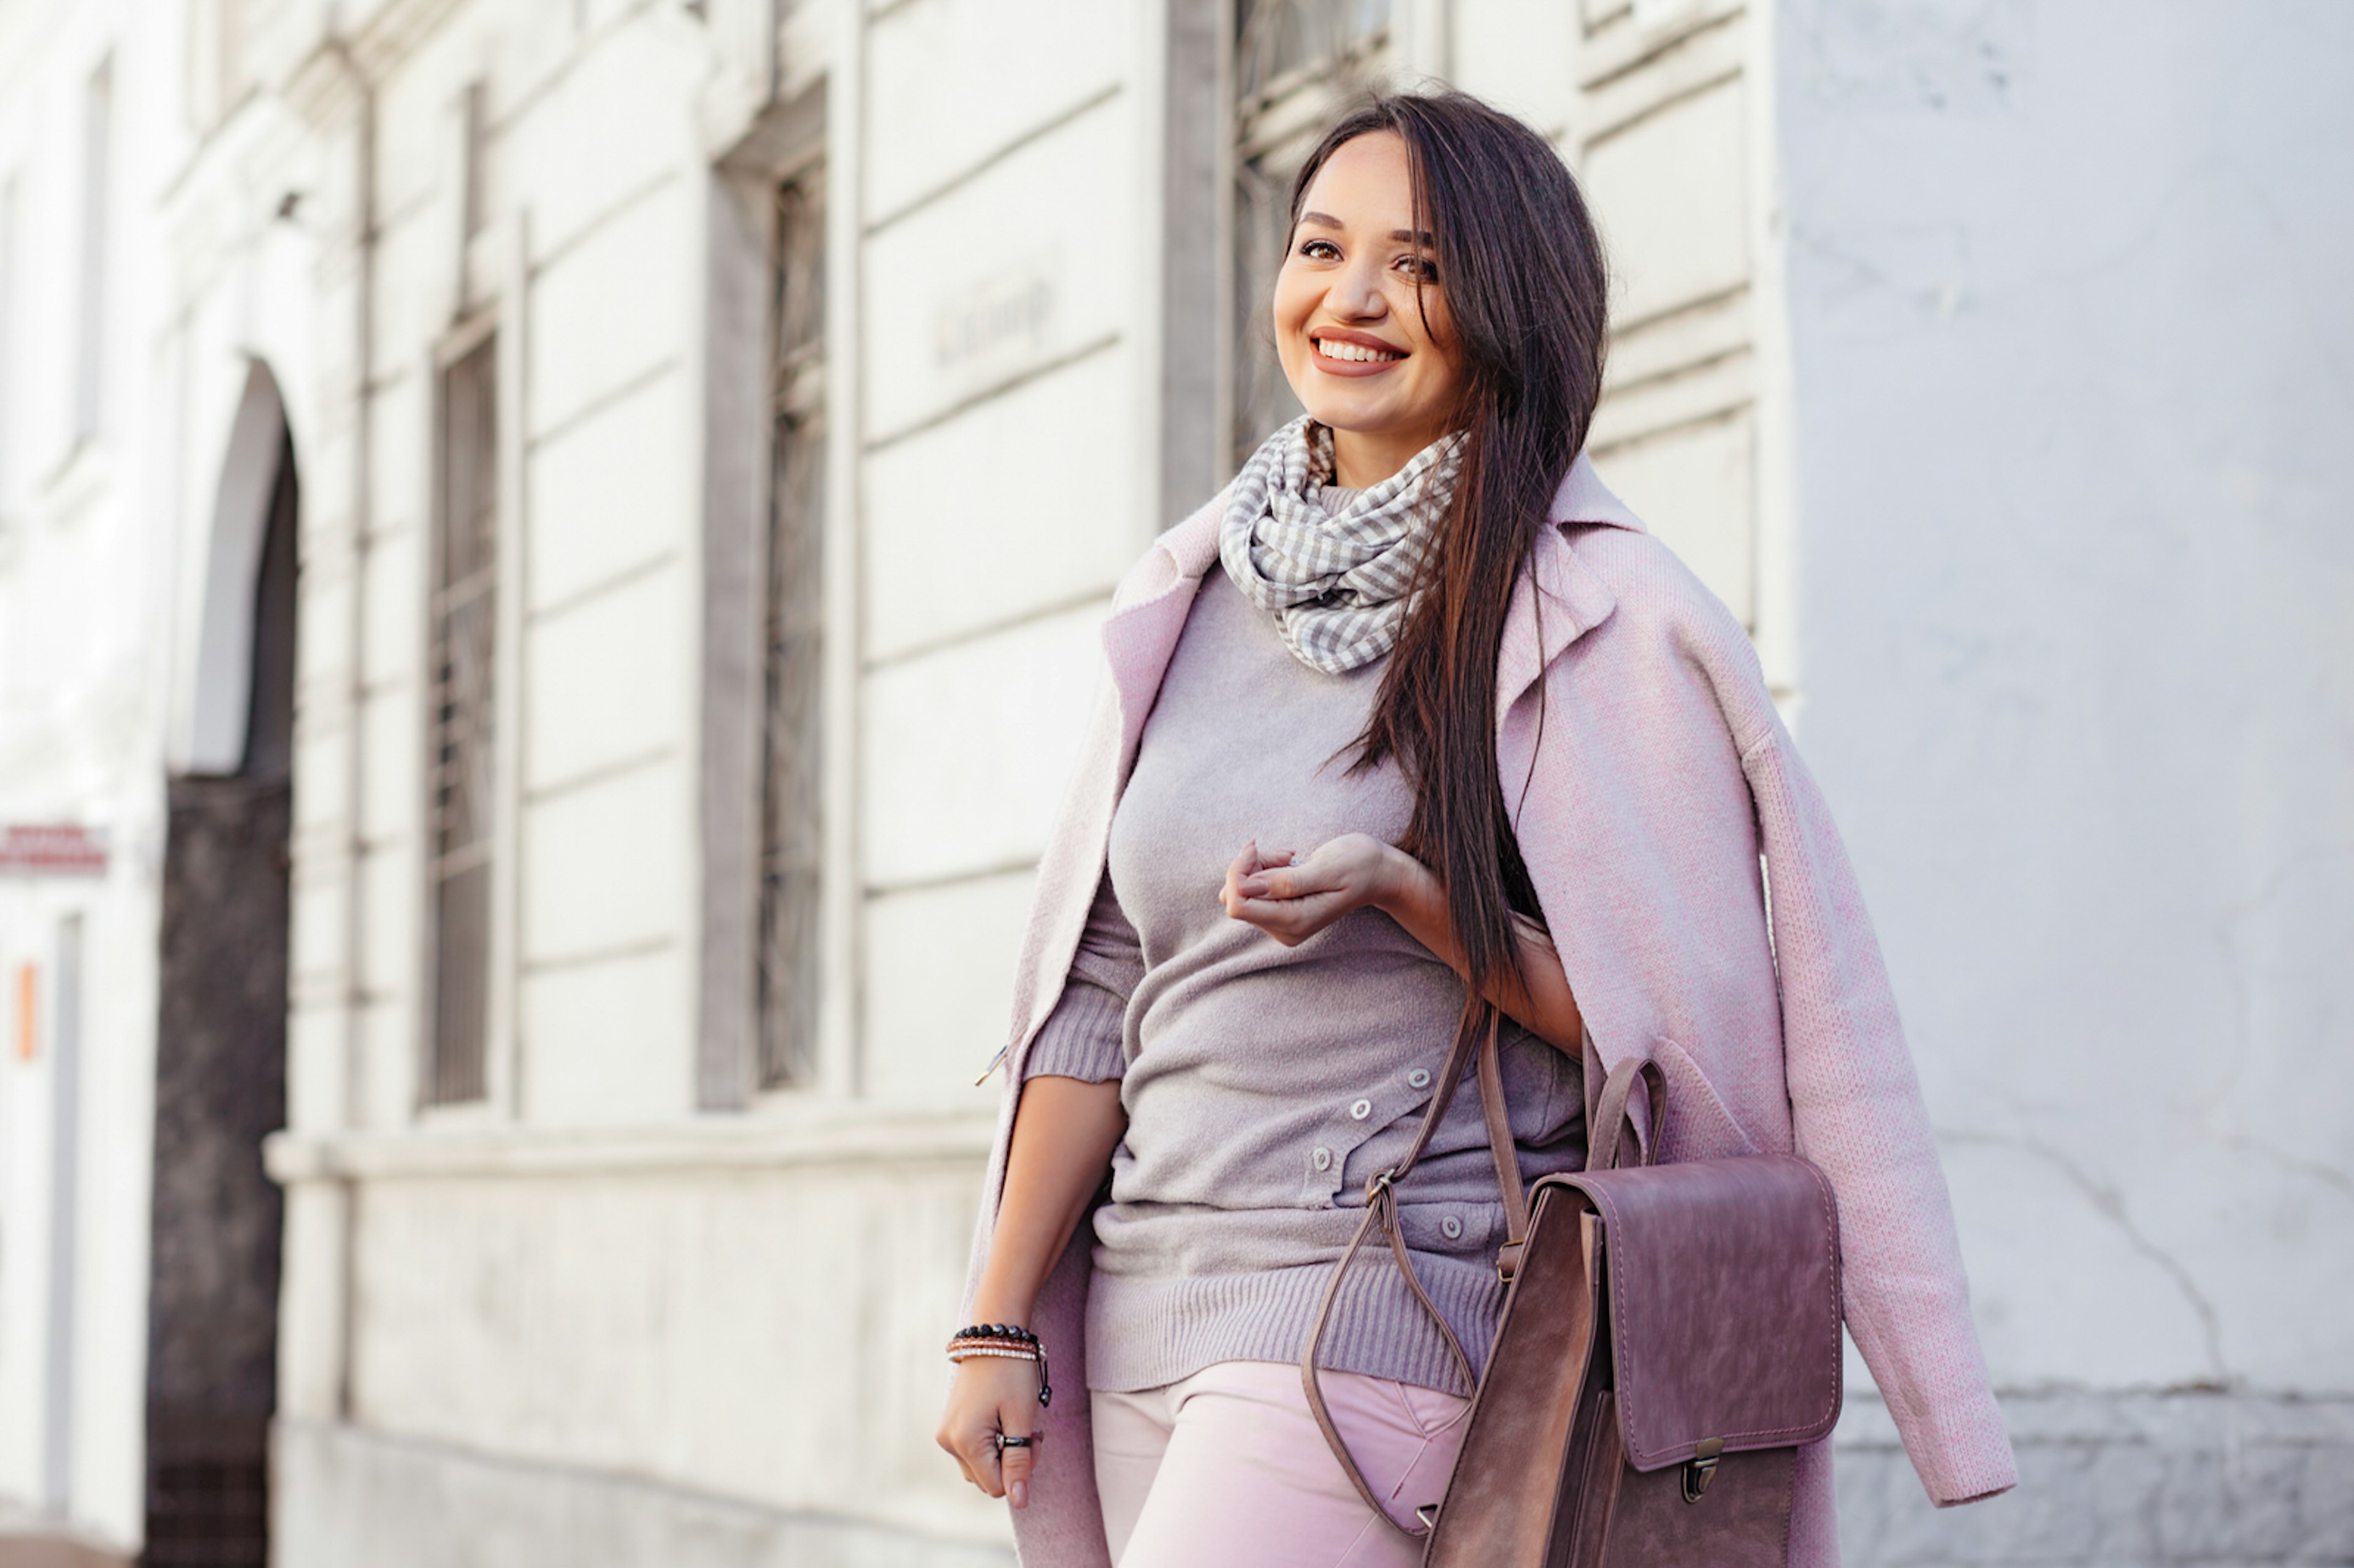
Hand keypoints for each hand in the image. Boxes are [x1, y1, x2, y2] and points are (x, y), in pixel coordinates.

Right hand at [937, 1354, 1042, 1507]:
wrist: (993, 1337)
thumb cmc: (1011, 1373)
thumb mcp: (1021, 1418)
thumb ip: (1019, 1462)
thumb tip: (1019, 1502)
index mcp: (965, 1441)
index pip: (997, 1486)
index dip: (1021, 1470)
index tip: (1034, 1439)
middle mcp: (949, 1442)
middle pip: (987, 1480)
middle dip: (1012, 1463)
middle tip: (1030, 1431)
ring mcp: (946, 1435)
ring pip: (979, 1469)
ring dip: (1001, 1455)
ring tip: (1014, 1423)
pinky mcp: (949, 1427)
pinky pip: (972, 1453)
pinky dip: (990, 1446)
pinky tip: (1001, 1421)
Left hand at [1219, 834, 1415, 946]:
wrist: (1377, 874)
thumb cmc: (1358, 866)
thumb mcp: (1327, 868)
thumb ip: (1287, 881)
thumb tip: (1248, 887)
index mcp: (1294, 921)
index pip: (1238, 904)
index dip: (1238, 872)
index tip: (1257, 847)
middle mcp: (1283, 929)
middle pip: (1236, 897)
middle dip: (1250, 866)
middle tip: (1286, 852)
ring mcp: (1280, 923)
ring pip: (1241, 891)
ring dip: (1258, 865)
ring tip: (1291, 856)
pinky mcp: (1278, 912)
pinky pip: (1251, 889)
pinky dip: (1262, 868)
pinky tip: (1288, 861)